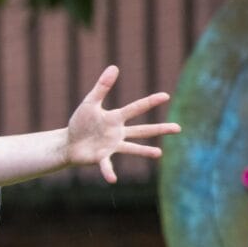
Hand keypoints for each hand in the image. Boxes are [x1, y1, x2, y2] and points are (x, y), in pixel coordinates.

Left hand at [67, 65, 180, 183]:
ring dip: (144, 151)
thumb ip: (102, 87)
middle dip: (160, 129)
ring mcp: (112, 146)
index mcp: (116, 118)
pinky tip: (113, 179)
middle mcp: (118, 133)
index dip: (150, 102)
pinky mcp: (101, 157)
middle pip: (142, 130)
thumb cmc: (80, 123)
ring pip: (132, 148)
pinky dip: (109, 171)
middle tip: (179, 128)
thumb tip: (114, 67)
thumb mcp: (89, 102)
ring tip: (159, 154)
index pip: (136, 108)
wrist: (68, 142)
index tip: (166, 95)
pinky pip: (107, 165)